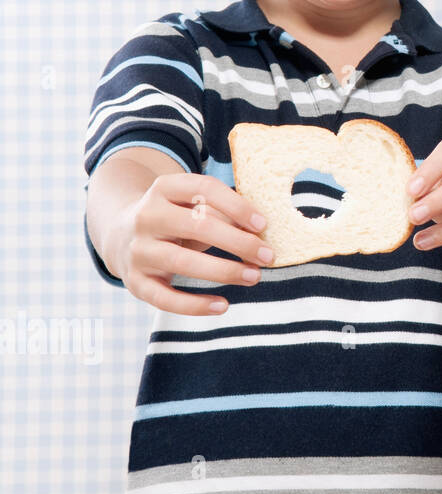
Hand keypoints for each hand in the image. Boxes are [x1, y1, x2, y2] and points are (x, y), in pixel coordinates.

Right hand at [113, 174, 272, 315]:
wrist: (121, 235)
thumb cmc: (176, 218)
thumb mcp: (192, 205)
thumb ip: (222, 212)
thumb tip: (257, 232)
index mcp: (164, 188)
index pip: (204, 188)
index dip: (236, 205)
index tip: (263, 225)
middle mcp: (147, 216)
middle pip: (197, 226)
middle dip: (238, 242)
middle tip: (267, 256)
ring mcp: (138, 250)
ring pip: (183, 262)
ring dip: (224, 271)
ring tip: (254, 276)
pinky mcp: (134, 281)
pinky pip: (165, 298)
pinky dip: (195, 305)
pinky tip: (222, 305)